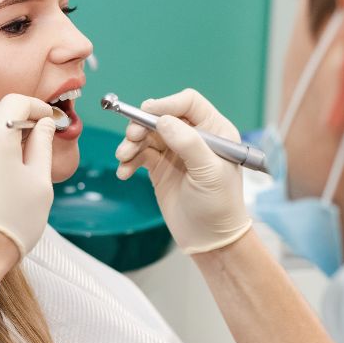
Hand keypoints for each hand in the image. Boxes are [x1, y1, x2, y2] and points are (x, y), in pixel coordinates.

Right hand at [114, 88, 250, 253]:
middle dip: (142, 125)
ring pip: (147, 134)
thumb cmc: (219, 205)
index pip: (189, 103)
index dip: (166, 104)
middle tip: (131, 138)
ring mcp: (175, 151)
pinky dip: (128, 161)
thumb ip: (188, 143)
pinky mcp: (160, 167)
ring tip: (123, 158)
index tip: (146, 113)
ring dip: (131, 143)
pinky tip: (124, 173)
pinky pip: (139, 154)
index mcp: (214, 131)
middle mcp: (194, 136)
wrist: (209, 239)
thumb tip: (163, 120)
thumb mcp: (208, 172)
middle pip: (162, 116)